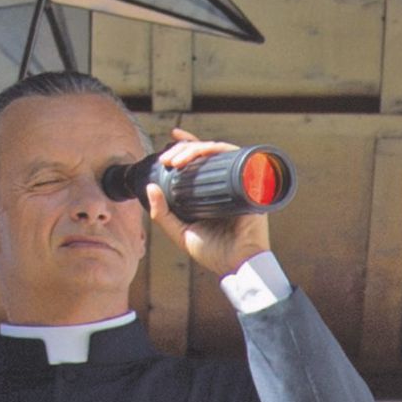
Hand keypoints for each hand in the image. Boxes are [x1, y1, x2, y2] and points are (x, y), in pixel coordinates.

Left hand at [145, 128, 271, 276]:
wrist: (235, 264)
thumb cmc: (212, 252)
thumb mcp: (180, 232)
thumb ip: (162, 214)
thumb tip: (149, 188)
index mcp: (210, 191)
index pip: (201, 160)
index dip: (188, 144)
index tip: (172, 137)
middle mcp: (225, 183)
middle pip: (208, 152)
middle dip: (185, 148)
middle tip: (168, 158)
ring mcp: (240, 182)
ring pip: (220, 152)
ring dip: (199, 148)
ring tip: (178, 159)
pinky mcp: (252, 185)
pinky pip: (240, 159)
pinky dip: (223, 151)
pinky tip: (209, 152)